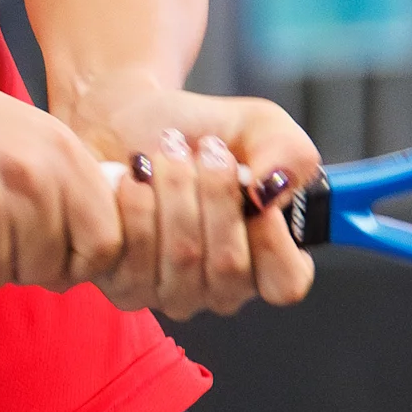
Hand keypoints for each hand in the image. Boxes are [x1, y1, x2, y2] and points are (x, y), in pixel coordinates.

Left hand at [65, 84, 322, 319]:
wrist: (122, 119)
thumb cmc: (195, 131)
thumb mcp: (259, 126)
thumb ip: (289, 153)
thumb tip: (273, 191)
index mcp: (263, 258)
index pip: (285, 284)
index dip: (275, 242)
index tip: (257, 193)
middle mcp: (218, 287)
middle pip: (230, 266)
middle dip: (216, 194)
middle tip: (205, 148)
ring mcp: (169, 293)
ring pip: (183, 257)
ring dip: (175, 190)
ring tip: (166, 151)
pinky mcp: (121, 284)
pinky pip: (134, 255)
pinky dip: (135, 201)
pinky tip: (133, 176)